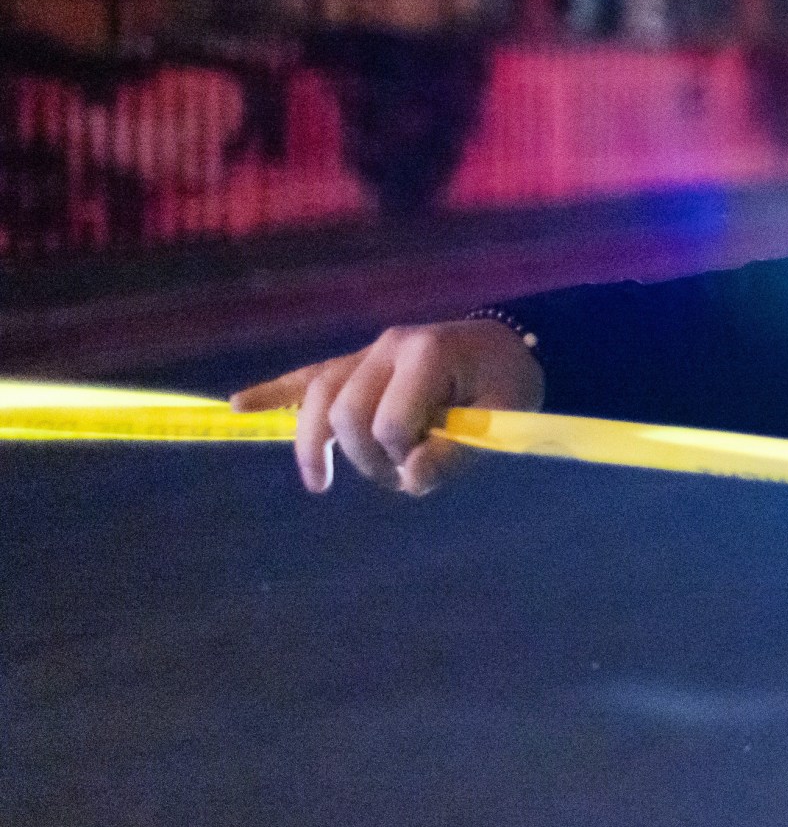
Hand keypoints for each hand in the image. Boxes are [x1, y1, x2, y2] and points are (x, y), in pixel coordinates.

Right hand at [230, 318, 543, 495]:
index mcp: (426, 354)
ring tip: (320, 482)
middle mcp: (388, 347)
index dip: (404, 456)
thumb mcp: (504, 418)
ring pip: (318, 397)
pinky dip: (274, 391)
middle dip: (364, 456)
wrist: (508, 344)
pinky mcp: (356, 362)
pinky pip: (309, 376)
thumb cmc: (509, 382)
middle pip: (345, 412)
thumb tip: (410, 480)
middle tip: (398, 477)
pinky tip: (239, 406)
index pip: (389, 421)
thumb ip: (459, 452)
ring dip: (317, 444)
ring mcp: (368, 352)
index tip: (430, 465)